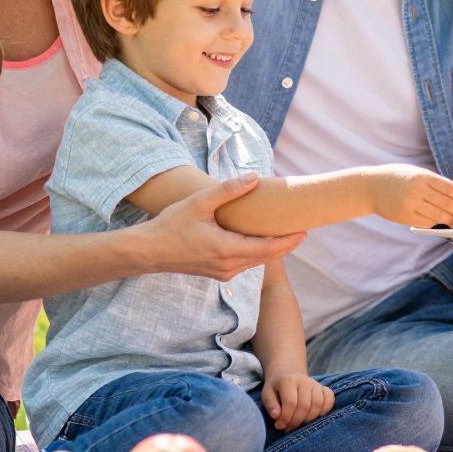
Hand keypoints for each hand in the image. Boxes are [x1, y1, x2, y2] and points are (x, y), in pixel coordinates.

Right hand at [134, 177, 302, 280]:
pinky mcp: (217, 273)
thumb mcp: (199, 203)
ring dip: (272, 249)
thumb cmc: (170, 226)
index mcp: (227, 249)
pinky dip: (257, 252)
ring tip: (286, 232)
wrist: (147, 252)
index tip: (305, 230)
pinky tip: (260, 239)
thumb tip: (255, 178)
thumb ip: (228, 190)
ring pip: (256, 261)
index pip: (269, 248)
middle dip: (286, 244)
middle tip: (302, 228)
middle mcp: (229, 266)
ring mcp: (223, 272)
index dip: (289, 241)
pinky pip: (245, 263)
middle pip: (267, 256)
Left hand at [261, 372, 333, 430]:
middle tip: (288, 427)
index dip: (285, 418)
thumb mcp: (267, 394)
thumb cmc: (276, 389)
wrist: (288, 375)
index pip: (291, 403)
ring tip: (298, 423)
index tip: (279, 425)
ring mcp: (316, 384)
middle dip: (296, 421)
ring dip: (308, 420)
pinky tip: (312, 417)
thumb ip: (270, 405)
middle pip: (305, 406)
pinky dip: (324, 412)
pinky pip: (329, 401)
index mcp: (288, 380)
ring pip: (318, 405)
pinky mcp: (325, 389)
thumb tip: (276, 416)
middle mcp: (305, 380)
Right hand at [367, 165, 452, 227]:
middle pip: (446, 204)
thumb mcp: (416, 172)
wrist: (371, 187)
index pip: (449, 188)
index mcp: (422, 177)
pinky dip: (436, 223)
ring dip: (450, 220)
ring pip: (438, 216)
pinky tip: (440, 222)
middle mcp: (416, 191)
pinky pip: (426, 223)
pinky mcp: (404, 217)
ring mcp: (410, 205)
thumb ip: (434, 181)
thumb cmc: (397, 177)